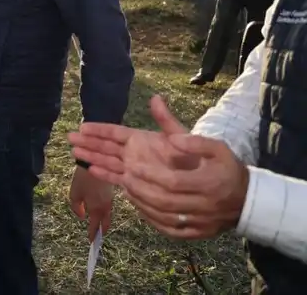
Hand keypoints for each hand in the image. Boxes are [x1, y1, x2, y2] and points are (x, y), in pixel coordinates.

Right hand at [68, 95, 190, 182]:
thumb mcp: (180, 135)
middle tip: (69, 138)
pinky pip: (116, 178)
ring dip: (92, 157)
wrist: (204, 182)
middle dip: (88, 143)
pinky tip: (91, 170)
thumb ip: (165, 120)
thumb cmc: (194, 157)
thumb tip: (156, 98)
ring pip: (107, 161)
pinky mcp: (136, 182)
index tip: (82, 127)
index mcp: (141, 139)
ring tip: (74, 152)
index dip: (99, 130)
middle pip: (106, 146)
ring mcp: (133, 167)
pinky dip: (104, 175)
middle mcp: (133, 152)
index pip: (115, 132)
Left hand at [70, 166, 114, 241]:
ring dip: (104, 221)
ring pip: (108, 215)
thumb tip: (82, 216)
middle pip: (105, 224)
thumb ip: (77, 208)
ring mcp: (110, 200)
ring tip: (98, 224)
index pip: (95, 227)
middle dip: (101, 231)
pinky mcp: (111, 193)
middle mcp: (106, 208)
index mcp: (97, 210)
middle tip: (97, 236)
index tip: (91, 242)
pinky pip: (109, 208)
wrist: (96, 163)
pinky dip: (105, 212)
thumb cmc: (83, 180)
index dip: (92, 235)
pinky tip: (100, 211)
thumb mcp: (74, 194)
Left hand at [122, 133, 248, 239]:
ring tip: (127, 190)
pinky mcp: (199, 234)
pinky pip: (171, 231)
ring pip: (165, 219)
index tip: (133, 166)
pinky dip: (153, 221)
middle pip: (165, 202)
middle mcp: (205, 206)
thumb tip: (172, 139)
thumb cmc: (228, 169)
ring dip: (142, 205)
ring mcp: (202, 223)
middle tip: (125, 178)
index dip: (150, 175)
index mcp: (209, 183)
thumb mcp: (217, 148)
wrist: (248, 200)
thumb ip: (194, 141)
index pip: (173, 182)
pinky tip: (141, 208)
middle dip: (141, 190)